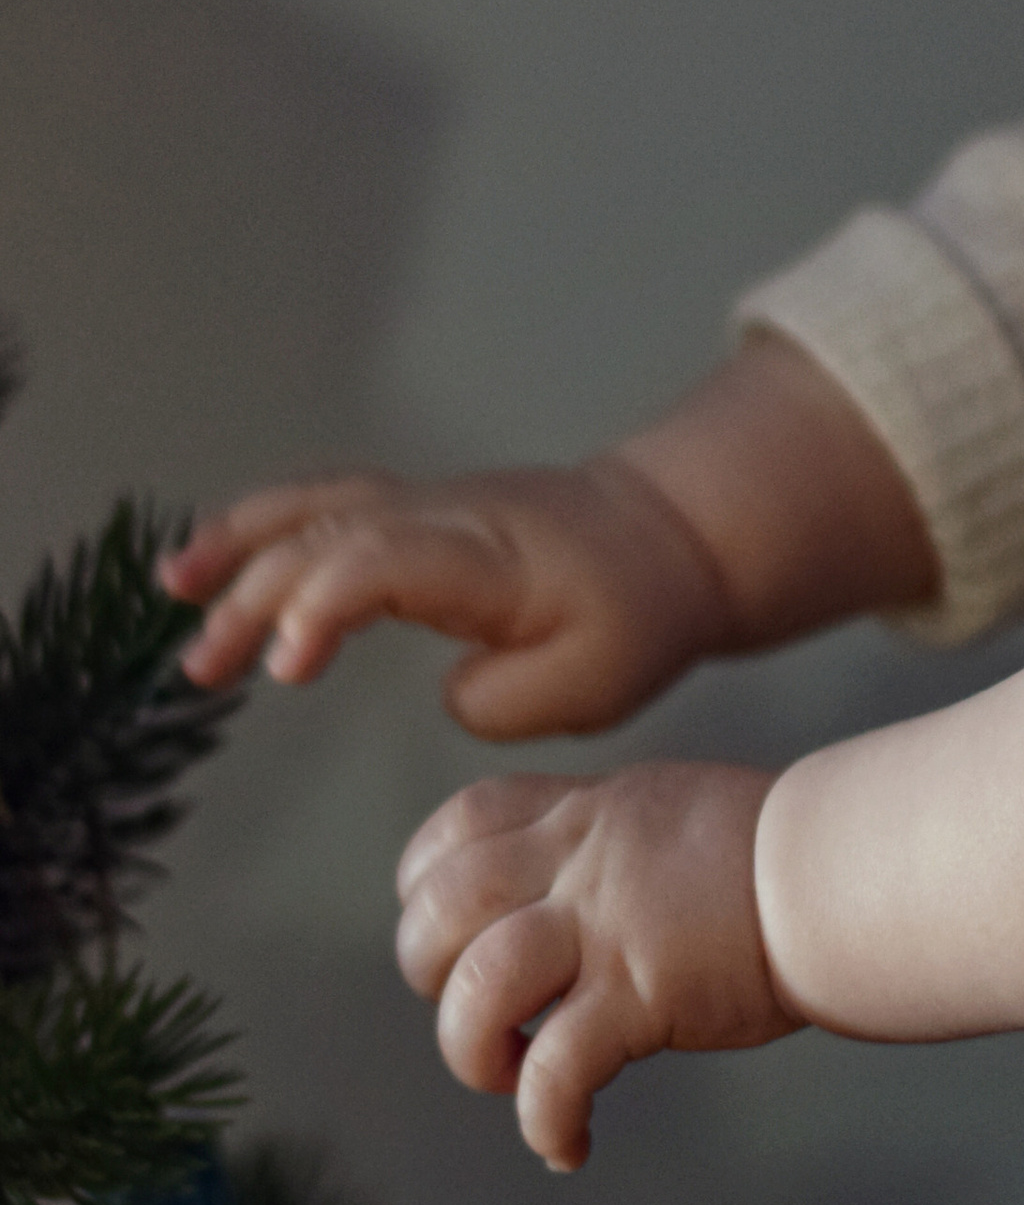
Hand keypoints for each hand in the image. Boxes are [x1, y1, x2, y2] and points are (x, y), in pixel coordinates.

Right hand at [161, 453, 733, 736]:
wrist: (668, 537)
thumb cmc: (636, 612)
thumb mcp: (601, 679)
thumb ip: (509, 697)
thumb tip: (449, 690)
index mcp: (491, 555)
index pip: (387, 559)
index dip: (327, 603)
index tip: (288, 668)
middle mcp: (446, 517)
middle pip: (332, 535)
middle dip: (258, 596)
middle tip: (205, 668)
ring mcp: (425, 506)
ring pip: (317, 508)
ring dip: (239, 546)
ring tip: (175, 593)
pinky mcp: (412, 515)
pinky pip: (323, 510)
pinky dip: (258, 530)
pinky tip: (205, 569)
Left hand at [395, 757, 802, 1168]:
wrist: (851, 870)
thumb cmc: (789, 855)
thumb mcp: (675, 814)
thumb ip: (614, 846)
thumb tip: (577, 896)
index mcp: (588, 813)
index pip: (462, 823)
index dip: (426, 883)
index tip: (451, 931)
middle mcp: (582, 862)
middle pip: (440, 907)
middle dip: (429, 973)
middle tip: (484, 1014)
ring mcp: (609, 926)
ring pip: (478, 985)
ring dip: (469, 1050)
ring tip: (507, 1077)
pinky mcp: (644, 993)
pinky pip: (557, 1070)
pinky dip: (545, 1121)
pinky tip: (568, 1147)